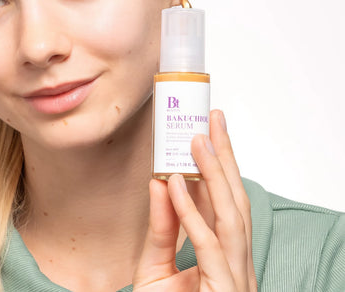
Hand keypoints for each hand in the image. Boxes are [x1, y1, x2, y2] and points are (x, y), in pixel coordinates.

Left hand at [133, 110, 256, 290]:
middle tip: (213, 118)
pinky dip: (193, 212)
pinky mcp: (223, 290)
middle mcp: (235, 262)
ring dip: (213, 173)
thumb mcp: (157, 266)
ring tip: (197, 138)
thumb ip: (161, 226)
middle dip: (224, 156)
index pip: (226, 201)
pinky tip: (180, 184)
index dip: (220, 164)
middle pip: (235, 199)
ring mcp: (234, 277)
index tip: (209, 130)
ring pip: (230, 215)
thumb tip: (161, 183)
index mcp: (223, 254)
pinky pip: (208, 244)